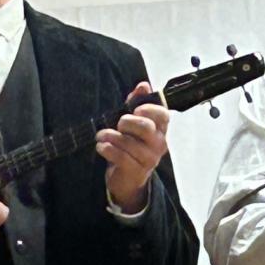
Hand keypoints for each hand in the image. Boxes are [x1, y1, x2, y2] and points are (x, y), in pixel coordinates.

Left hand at [96, 81, 170, 213]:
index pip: (163, 115)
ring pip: (129, 143)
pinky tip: (101, 146)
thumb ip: (137, 103)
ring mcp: (149, 159)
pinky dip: (108, 149)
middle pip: (145, 127)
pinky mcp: (136, 171)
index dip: (149, 109)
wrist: (127, 179)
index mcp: (160, 130)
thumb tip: (144, 85)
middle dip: (127, 122)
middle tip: (118, 124)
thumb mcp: (133, 123)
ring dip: (111, 136)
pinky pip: (121, 157)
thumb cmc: (130, 146)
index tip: (135, 109)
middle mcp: (159, 144)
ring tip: (101, 135)